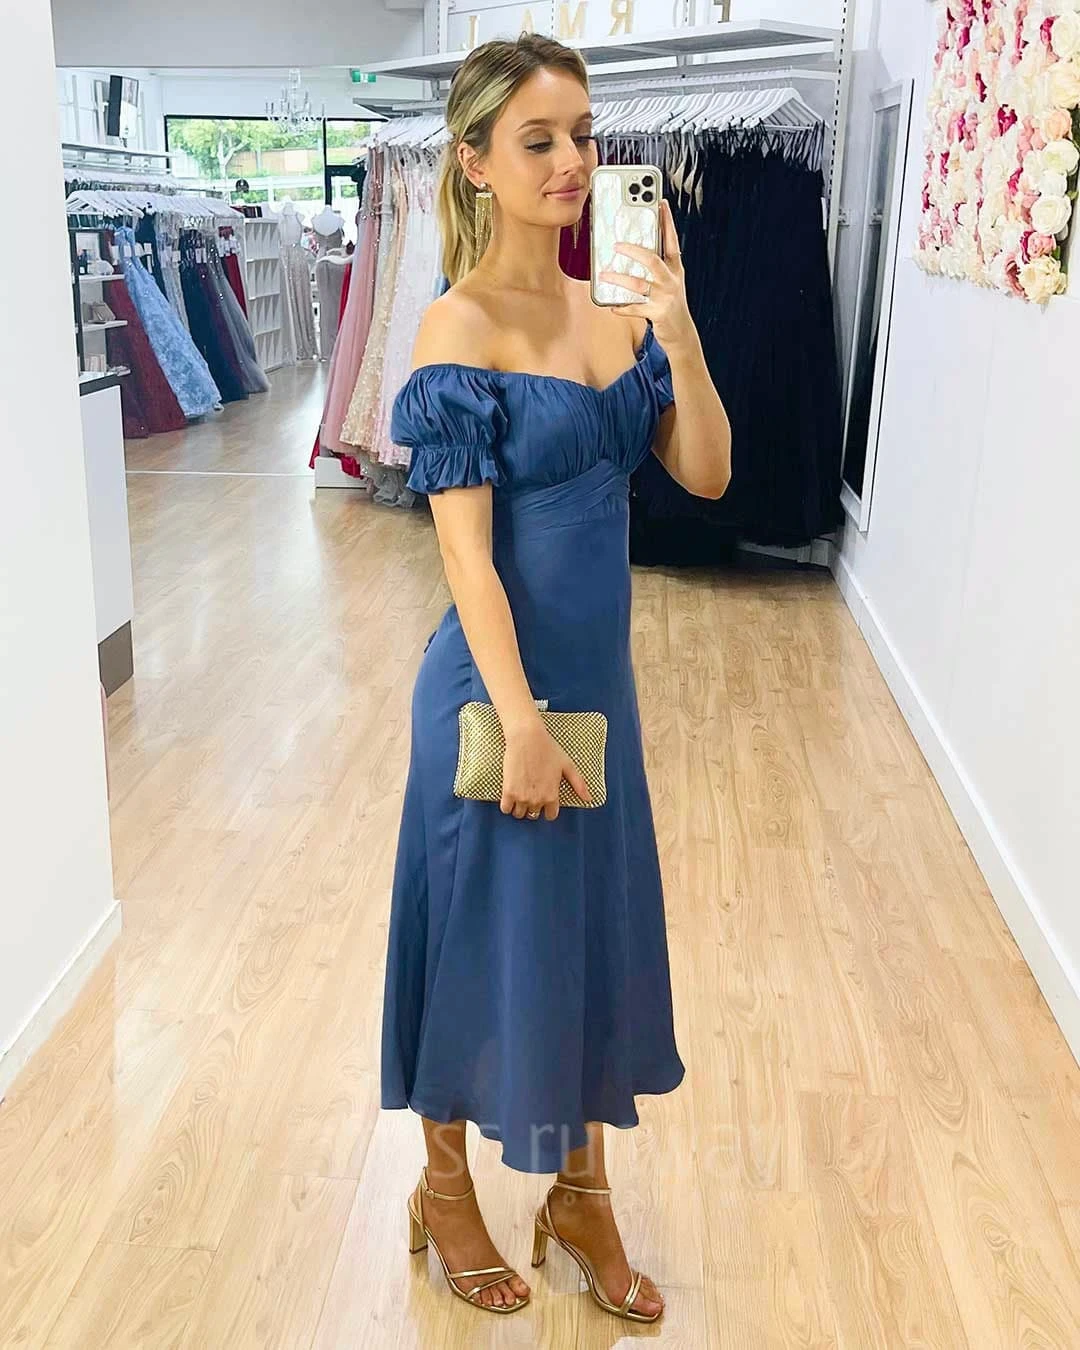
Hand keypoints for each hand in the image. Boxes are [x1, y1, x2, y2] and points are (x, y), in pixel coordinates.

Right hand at [501, 720, 592, 820]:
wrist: (527, 738)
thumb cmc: (548, 749)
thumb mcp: (567, 765)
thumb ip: (579, 784)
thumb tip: (589, 798)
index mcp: (552, 795)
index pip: (550, 816)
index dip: (548, 809)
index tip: (544, 801)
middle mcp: (537, 799)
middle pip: (533, 815)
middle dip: (533, 807)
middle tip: (532, 792)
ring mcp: (522, 797)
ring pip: (519, 814)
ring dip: (520, 807)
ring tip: (521, 794)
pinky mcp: (508, 791)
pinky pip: (505, 809)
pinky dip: (507, 805)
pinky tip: (510, 796)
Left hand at [597, 199, 697, 353]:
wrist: (681, 332)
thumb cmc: (669, 302)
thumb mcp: (668, 280)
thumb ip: (656, 264)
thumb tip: (631, 248)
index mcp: (675, 268)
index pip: (671, 240)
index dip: (667, 221)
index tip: (660, 202)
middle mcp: (671, 280)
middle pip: (652, 260)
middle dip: (633, 250)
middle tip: (616, 245)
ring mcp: (665, 297)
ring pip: (639, 284)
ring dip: (619, 279)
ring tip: (604, 274)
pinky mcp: (658, 314)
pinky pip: (635, 309)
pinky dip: (622, 307)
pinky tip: (611, 306)